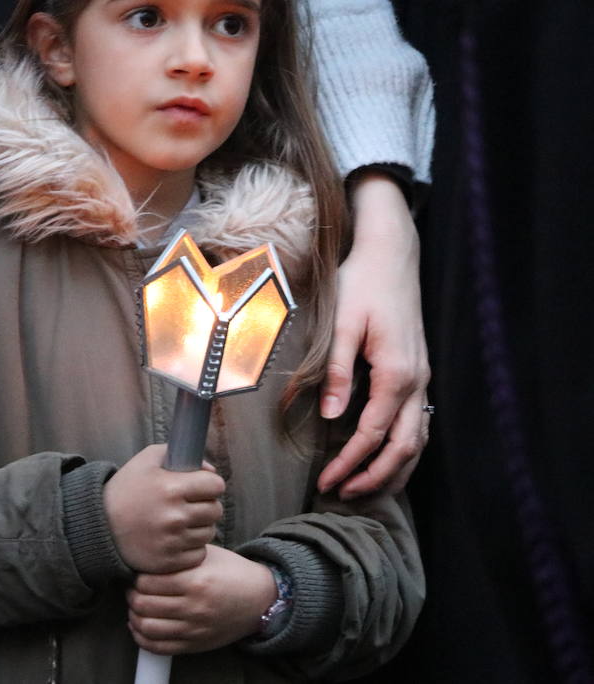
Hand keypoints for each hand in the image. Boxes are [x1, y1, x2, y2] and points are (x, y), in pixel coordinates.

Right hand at [103, 444, 224, 573]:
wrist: (100, 526)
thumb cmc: (126, 490)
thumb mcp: (146, 460)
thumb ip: (180, 455)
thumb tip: (210, 471)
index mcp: (171, 488)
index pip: (216, 485)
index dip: (210, 484)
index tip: (200, 486)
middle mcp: (175, 516)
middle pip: (215, 510)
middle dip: (206, 504)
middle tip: (188, 504)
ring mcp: (173, 541)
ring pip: (209, 532)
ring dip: (199, 526)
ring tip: (179, 521)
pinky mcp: (171, 561)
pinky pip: (199, 553)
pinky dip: (191, 547)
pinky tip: (175, 539)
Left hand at [126, 545, 276, 654]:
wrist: (260, 599)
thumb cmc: (231, 571)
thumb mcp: (205, 556)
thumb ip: (176, 557)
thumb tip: (143, 559)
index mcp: (195, 582)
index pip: (146, 582)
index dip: (135, 577)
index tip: (135, 574)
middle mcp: (194, 608)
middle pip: (143, 605)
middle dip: (131, 596)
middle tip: (132, 589)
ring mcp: (195, 630)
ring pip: (147, 628)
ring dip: (134, 617)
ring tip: (135, 607)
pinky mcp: (196, 645)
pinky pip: (160, 647)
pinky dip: (142, 638)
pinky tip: (139, 626)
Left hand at [317, 174, 430, 499]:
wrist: (392, 254)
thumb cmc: (362, 284)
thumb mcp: (342, 324)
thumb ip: (337, 371)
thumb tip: (332, 416)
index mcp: (396, 373)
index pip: (373, 433)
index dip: (350, 462)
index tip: (327, 482)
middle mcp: (417, 381)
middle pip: (404, 447)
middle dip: (375, 477)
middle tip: (343, 494)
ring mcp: (423, 377)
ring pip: (418, 439)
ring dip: (394, 468)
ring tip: (364, 487)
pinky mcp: (419, 371)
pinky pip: (418, 421)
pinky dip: (405, 448)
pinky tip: (387, 458)